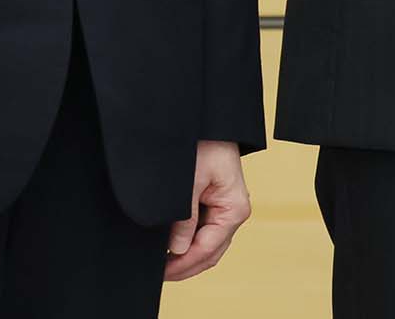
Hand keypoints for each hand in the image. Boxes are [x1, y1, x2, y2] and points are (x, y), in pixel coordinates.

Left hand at [163, 139, 250, 281]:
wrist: (206, 121)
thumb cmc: (202, 144)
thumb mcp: (189, 183)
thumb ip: (185, 219)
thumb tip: (177, 250)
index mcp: (234, 208)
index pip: (207, 249)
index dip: (183, 265)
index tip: (161, 272)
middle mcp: (235, 211)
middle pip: (212, 252)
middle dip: (186, 266)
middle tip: (159, 274)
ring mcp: (227, 208)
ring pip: (209, 245)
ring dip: (188, 256)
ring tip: (162, 263)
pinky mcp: (218, 203)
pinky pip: (206, 231)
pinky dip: (190, 242)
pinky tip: (171, 246)